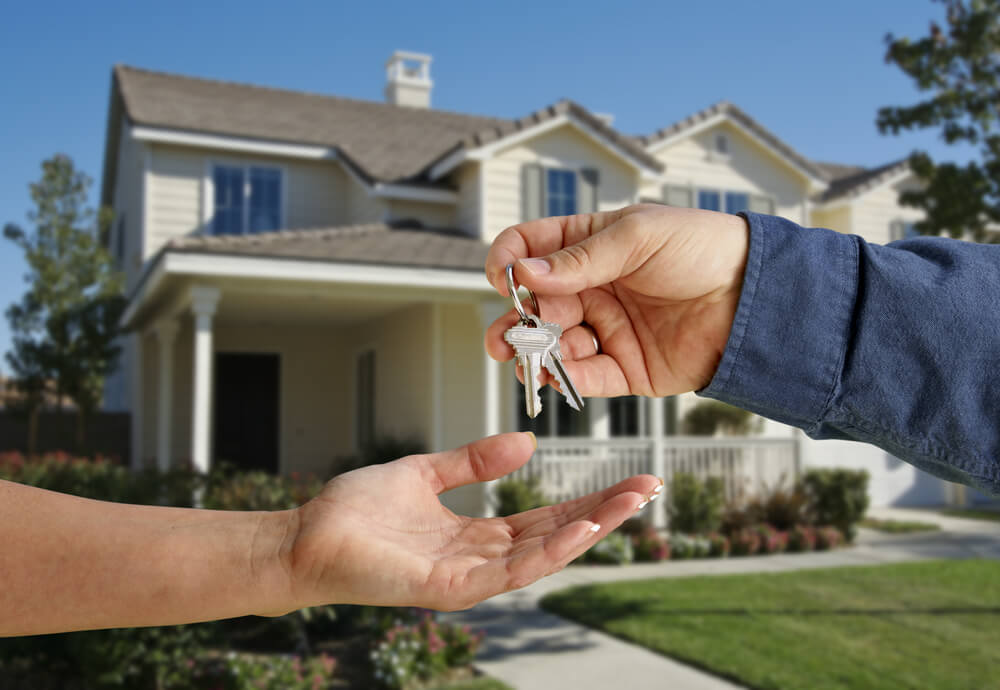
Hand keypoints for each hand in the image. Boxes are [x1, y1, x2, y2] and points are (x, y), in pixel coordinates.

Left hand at [284, 433, 659, 610]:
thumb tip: (526, 444)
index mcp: (476, 533)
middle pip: (554, 535)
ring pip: (540, 555)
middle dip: (603, 513)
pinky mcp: (446, 588)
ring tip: (628, 504)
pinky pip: (505, 571)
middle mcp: (479, 558)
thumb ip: (474, 461)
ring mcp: (466, 577)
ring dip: (588, 530)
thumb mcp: (425, 473)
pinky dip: (545, 552)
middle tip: (649, 488)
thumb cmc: (357, 510)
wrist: (306, 534)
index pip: (545, 516)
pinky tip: (578, 529)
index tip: (628, 480)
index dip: (588, 498)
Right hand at [485, 204, 749, 396]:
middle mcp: (592, 288)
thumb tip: (525, 273)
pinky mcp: (626, 368)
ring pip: (554, 345)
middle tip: (505, 337)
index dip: (510, 261)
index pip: (532, 249)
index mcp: (590, 245)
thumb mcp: (639, 236)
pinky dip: (566, 379)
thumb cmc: (703, 249)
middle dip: (514, 321)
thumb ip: (580, 258)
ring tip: (526, 359)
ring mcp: (607, 329)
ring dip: (535, 353)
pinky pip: (586, 377)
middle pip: (535, 306)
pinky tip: (556, 376)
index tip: (503, 278)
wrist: (756, 296)